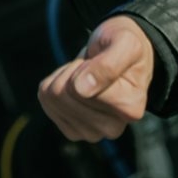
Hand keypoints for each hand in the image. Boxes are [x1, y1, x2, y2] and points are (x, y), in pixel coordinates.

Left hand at [37, 16, 154, 142]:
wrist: (119, 50)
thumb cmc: (124, 45)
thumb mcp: (125, 44)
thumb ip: (108, 64)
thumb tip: (81, 90)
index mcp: (130, 108)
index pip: (82, 90)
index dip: (84, 67)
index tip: (102, 60)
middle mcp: (113, 128)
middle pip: (64, 96)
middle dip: (72, 72)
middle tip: (92, 65)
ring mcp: (92, 133)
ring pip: (54, 99)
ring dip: (64, 76)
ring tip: (85, 72)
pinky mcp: (74, 132)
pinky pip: (47, 103)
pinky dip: (56, 85)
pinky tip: (75, 82)